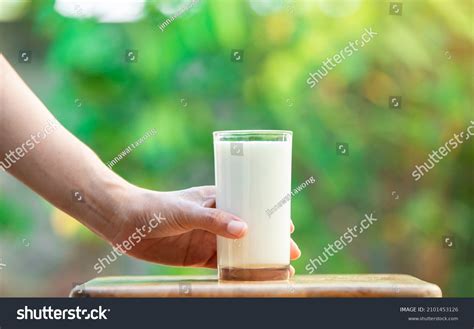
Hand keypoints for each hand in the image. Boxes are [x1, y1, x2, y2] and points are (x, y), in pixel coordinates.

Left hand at [111, 185, 300, 271]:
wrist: (127, 223)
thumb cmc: (158, 207)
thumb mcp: (187, 210)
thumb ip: (214, 220)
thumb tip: (245, 230)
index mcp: (219, 199)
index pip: (251, 205)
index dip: (270, 216)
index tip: (288, 226)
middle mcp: (218, 220)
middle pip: (251, 231)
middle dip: (270, 242)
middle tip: (291, 254)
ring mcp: (209, 238)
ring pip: (240, 250)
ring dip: (258, 259)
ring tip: (278, 271)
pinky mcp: (198, 256)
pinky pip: (223, 266)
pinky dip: (238, 272)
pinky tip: (252, 280)